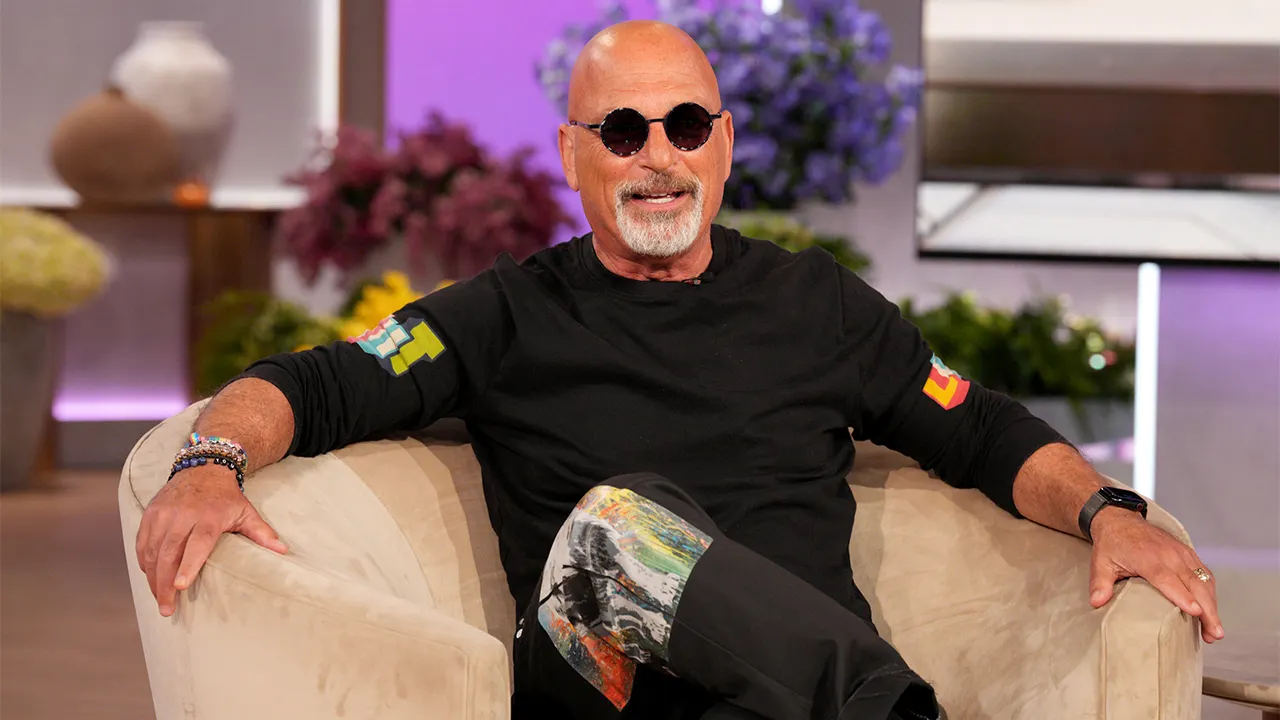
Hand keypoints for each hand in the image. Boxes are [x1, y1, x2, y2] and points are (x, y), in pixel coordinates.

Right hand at [135, 465, 287, 616]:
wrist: (204, 467)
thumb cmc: (227, 497)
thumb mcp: (246, 512)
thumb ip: (262, 533)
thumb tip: (284, 552)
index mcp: (209, 516)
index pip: (196, 543)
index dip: (188, 565)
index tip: (181, 586)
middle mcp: (182, 514)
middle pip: (170, 552)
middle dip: (165, 583)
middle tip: (167, 609)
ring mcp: (163, 513)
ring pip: (153, 550)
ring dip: (152, 578)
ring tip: (159, 599)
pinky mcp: (150, 513)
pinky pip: (142, 542)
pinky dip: (144, 562)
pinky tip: (150, 579)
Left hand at [1088, 507, 1223, 642]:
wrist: (1121, 520)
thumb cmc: (1112, 544)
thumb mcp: (1100, 563)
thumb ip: (1100, 583)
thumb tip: (1096, 602)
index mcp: (1149, 558)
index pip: (1168, 579)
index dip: (1182, 596)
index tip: (1195, 613)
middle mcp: (1170, 555)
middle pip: (1194, 584)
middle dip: (1207, 610)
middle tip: (1214, 634)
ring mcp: (1182, 553)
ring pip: (1204, 582)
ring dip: (1212, 606)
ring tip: (1214, 631)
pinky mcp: (1188, 554)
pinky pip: (1205, 575)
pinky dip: (1211, 594)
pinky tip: (1211, 612)